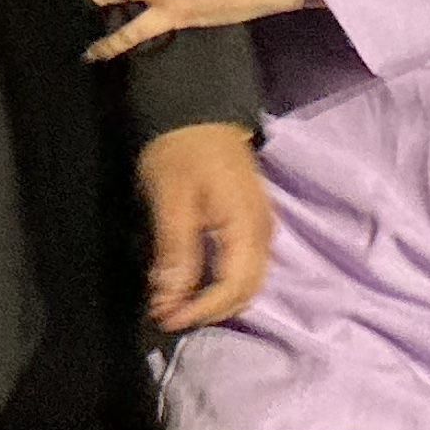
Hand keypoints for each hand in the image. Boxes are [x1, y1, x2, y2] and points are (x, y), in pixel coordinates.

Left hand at [136, 122, 272, 330]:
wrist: (198, 110)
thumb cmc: (181, 152)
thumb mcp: (170, 199)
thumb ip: (176, 251)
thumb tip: (170, 301)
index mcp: (247, 226)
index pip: (234, 287)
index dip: (202, 310)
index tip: (167, 319)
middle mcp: (262, 232)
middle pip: (246, 291)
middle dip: (209, 311)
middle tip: (168, 316)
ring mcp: (260, 228)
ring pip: (247, 283)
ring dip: (214, 300)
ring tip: (176, 303)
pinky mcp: (251, 224)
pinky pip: (243, 267)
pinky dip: (219, 283)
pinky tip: (191, 282)